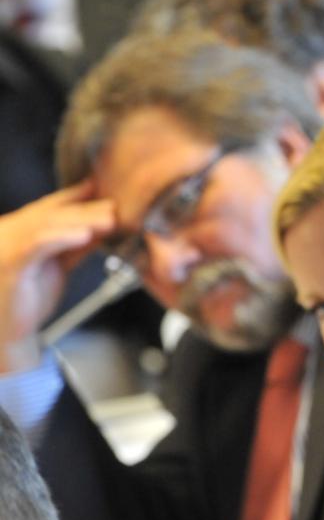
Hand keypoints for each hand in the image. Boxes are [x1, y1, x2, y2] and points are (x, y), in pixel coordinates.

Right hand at [0, 183, 114, 372]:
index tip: (103, 187)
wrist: (9, 332)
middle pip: (53, 213)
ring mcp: (6, 246)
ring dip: (82, 220)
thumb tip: (102, 225)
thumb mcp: (59, 264)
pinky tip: (85, 236)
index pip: (49, 207)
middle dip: (86, 208)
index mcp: (20, 230)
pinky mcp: (9, 264)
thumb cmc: (31, 297)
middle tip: (116, 206)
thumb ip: (75, 244)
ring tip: (109, 220)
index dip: (75, 196)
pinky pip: (38, 244)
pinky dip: (62, 237)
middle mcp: (10, 233)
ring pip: (48, 225)